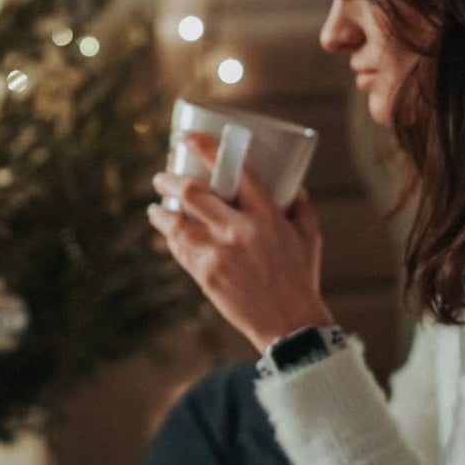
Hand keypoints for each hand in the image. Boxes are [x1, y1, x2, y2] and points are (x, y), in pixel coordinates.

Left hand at [148, 133, 333, 351]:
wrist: (290, 325)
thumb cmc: (301, 277)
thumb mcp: (309, 235)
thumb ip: (299, 204)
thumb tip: (290, 180)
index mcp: (267, 216)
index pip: (235, 171)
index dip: (206, 149)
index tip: (188, 138)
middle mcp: (239, 231)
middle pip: (193, 193)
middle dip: (170, 179)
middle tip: (161, 176)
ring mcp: (219, 254)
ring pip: (176, 223)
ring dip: (160, 211)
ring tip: (156, 207)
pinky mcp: (205, 275)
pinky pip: (179, 249)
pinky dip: (170, 237)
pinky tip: (167, 232)